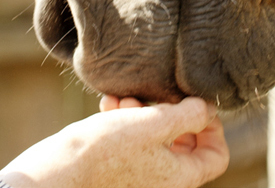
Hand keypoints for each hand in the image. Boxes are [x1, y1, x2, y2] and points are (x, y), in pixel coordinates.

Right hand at [0, 94, 228, 187]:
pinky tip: (108, 103)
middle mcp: (162, 179)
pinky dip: (125, 117)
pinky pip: (132, 138)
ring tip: (125, 97)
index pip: (216, 157)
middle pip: (185, 143)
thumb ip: (187, 114)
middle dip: (170, 112)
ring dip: (144, 110)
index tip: (196, 104)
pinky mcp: (117, 165)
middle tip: (155, 96)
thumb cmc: (105, 150)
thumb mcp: (154, 124)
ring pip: (156, 136)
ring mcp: (139, 173)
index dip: (212, 127)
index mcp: (179, 177)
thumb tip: (208, 107)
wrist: (58, 171)